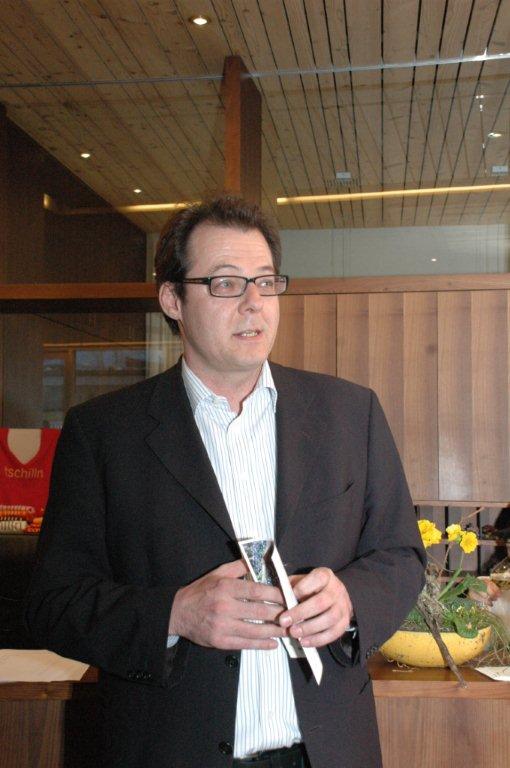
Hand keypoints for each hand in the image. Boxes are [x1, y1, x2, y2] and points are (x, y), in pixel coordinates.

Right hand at [168, 559, 285, 649]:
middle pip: (260, 611)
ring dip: (275, 632)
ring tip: (289, 630)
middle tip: (295, 614)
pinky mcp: (220, 642)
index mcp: (226, 587)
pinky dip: (262, 645)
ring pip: (256, 630)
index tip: (289, 596)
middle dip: (280, 613)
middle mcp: (225, 606)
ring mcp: (223, 626)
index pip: (257, 591)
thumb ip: (239, 567)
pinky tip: (273, 644)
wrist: (179, 612)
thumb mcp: (218, 573)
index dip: (276, 594)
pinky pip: (246, 644)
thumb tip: (259, 560)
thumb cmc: (201, 591)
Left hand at [279, 567, 353, 647]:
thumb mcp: (302, 580)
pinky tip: (304, 641)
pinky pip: (333, 633)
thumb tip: (280, 597)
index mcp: (326, 576)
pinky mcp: (345, 623)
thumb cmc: (314, 588)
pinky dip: (318, 639)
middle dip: (301, 613)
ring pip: (329, 619)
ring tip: (293, 632)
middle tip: (284, 621)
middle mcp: (336, 590)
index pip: (317, 578)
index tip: (289, 596)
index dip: (302, 588)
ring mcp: (343, 607)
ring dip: (309, 628)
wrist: (336, 595)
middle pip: (321, 602)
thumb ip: (292, 586)